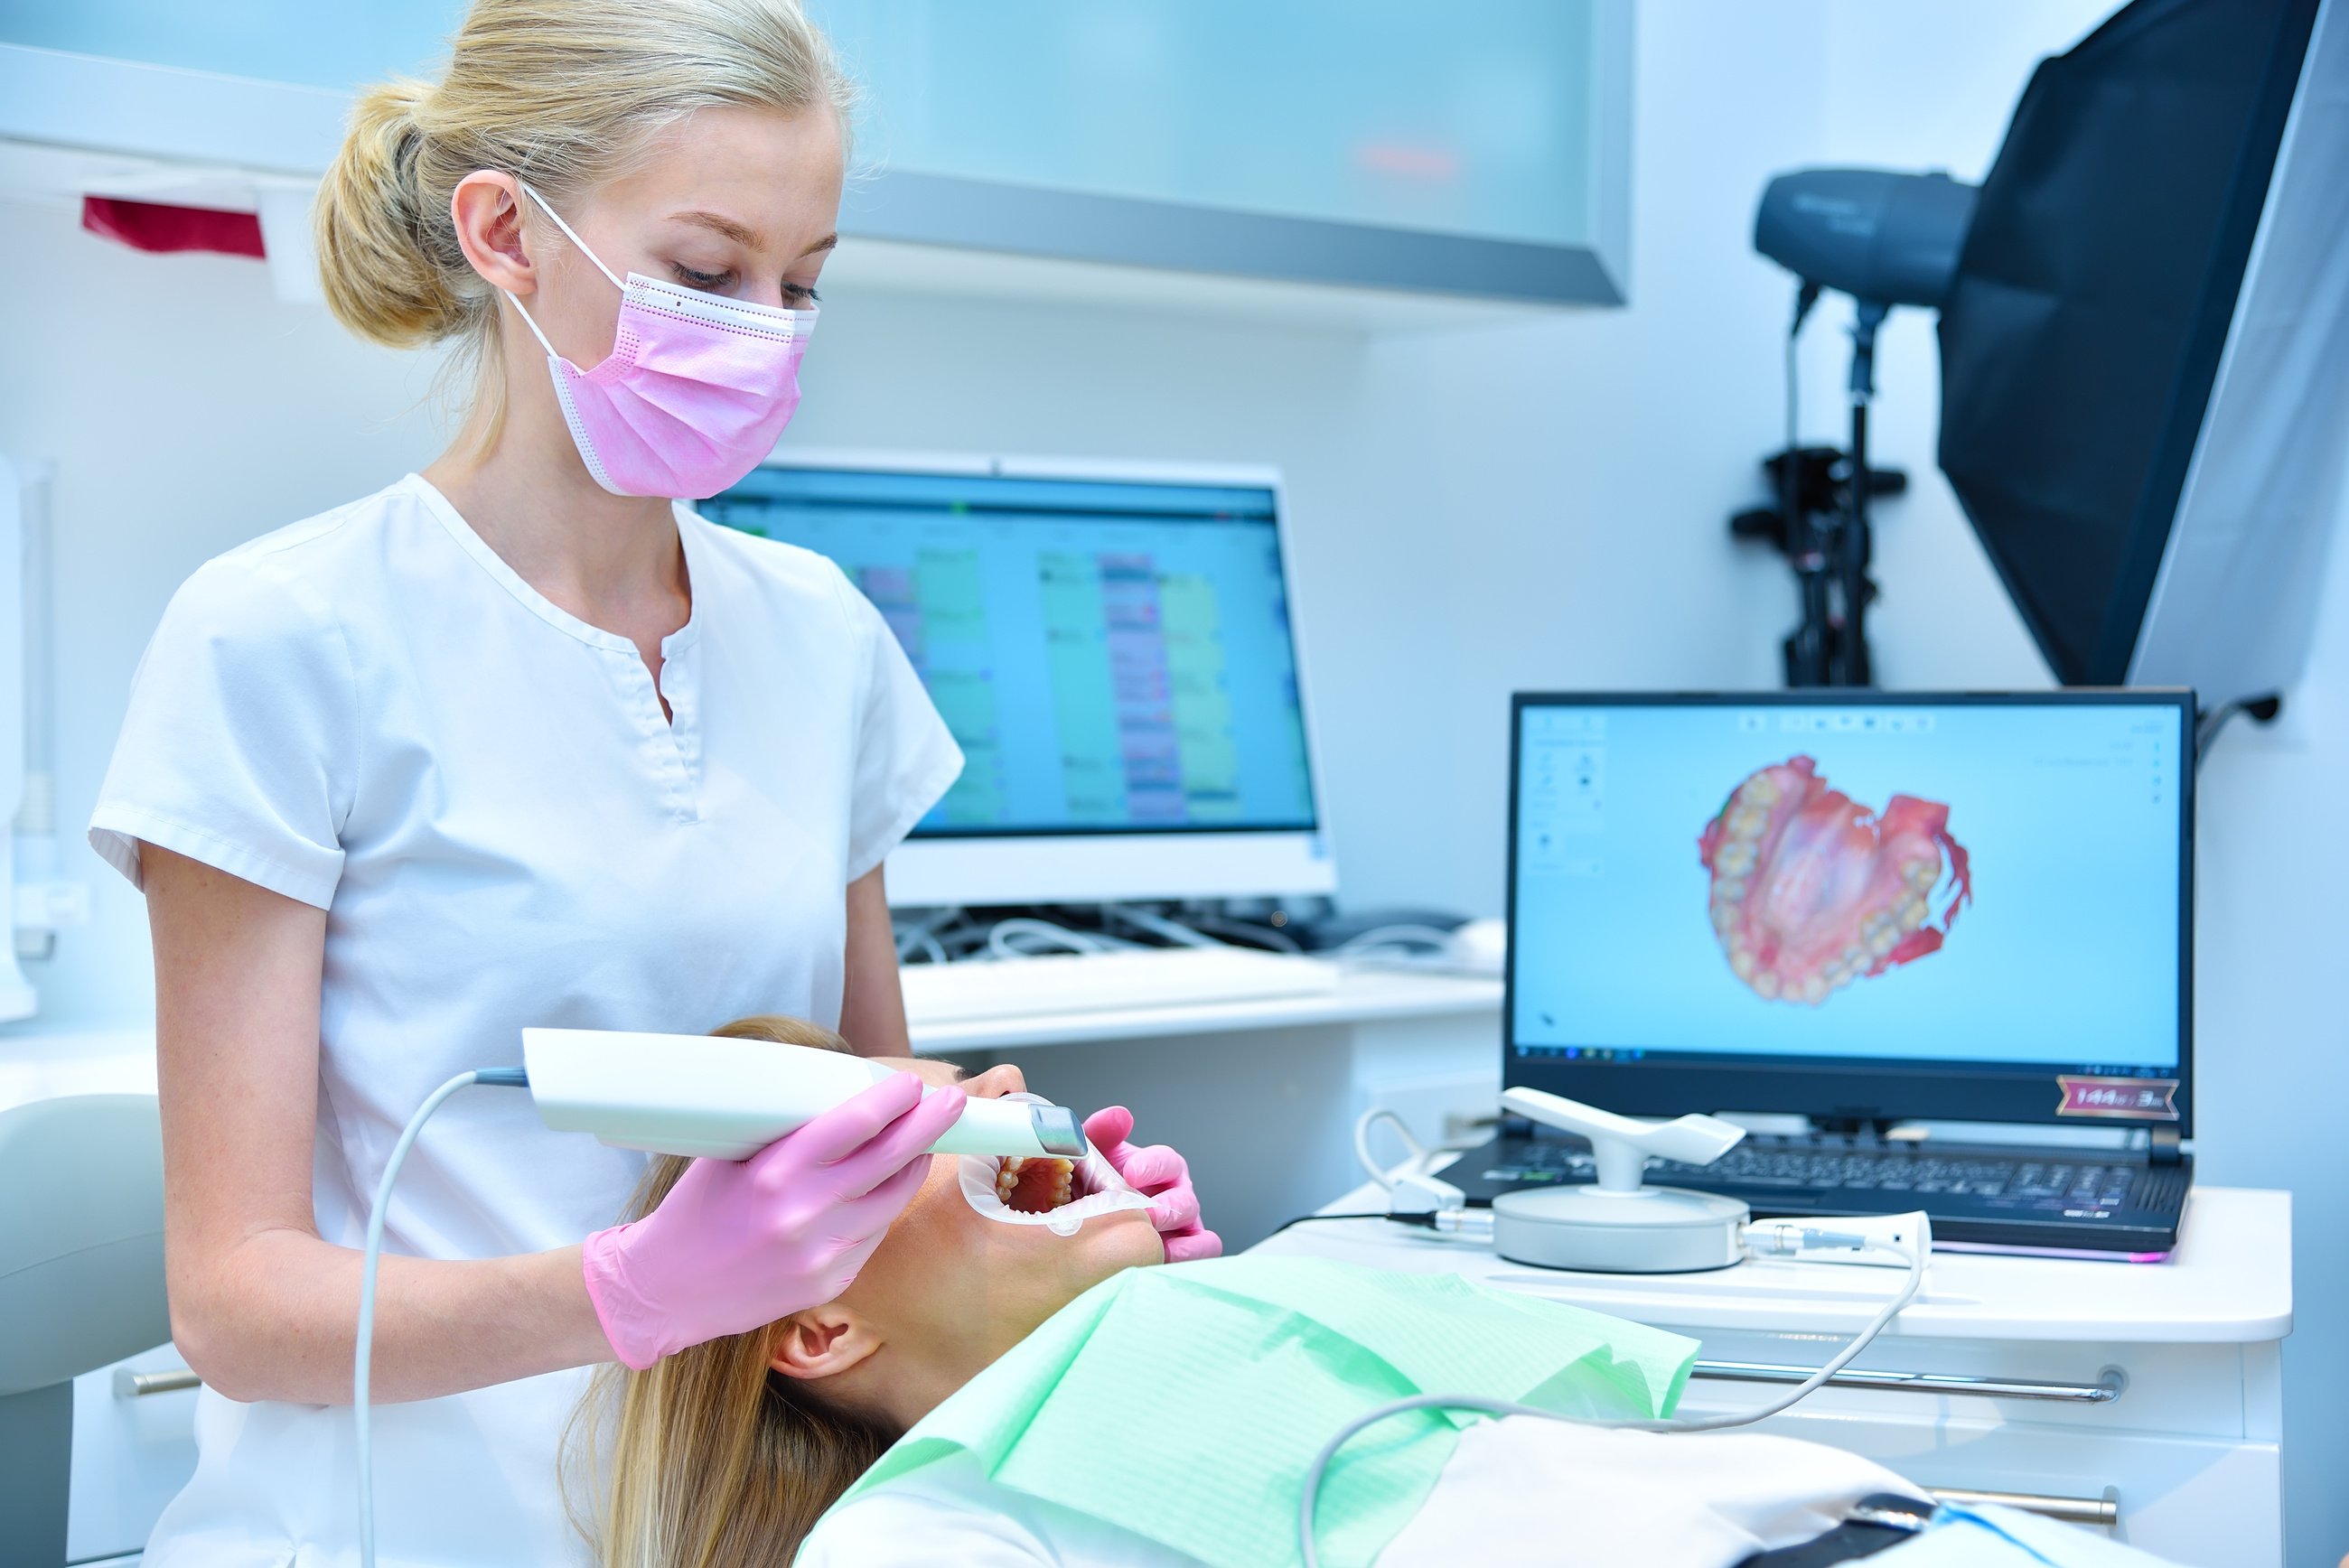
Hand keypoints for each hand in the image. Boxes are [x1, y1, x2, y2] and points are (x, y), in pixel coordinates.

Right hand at [581, 1072, 966, 1368]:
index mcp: (776, 1171)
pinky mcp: (828, 1283)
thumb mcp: (728, 1156)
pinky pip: (872, 1237)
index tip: (912, 1084)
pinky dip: (881, 1209)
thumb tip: (841, 1100)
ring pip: (890, 1201)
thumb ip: (783, 1133)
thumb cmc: (694, 1212)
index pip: (856, 1123)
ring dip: (910, 1168)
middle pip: (890, 1158)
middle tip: (951, 1102)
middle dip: (928, 1125)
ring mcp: (821, 1253)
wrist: (663, 1290)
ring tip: (920, 1146)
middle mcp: (804, 1212)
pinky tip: (882, 1192)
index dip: (893, 1100)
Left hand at [1082, 1106, 1221, 1262]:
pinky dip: (1193, 1252)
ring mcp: (1184, 1224)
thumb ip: (1102, 1132)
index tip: (1131, 1174)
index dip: (1152, 1165)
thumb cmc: (1088, 1190)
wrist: (1080, 1230)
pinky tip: (1165, 1257)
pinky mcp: (1187, 1250)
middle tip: (1145, 1212)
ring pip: (1196, 1223)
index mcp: (1157, 1167)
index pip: (1166, 1160)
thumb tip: (1120, 1116)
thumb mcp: (1089, 1158)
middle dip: (1165, 1205)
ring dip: (1177, 1231)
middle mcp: (1175, 1193)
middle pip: (1184, 1196)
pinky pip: (1205, 1248)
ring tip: (1154, 1238)